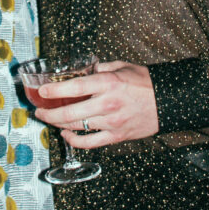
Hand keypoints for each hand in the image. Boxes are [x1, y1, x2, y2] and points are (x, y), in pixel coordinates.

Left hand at [32, 61, 158, 147]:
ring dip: (59, 125)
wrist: (168, 101)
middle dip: (49, 114)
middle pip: (70, 113)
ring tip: (50, 120)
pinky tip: (67, 134)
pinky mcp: (117, 136)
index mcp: (108, 83)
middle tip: (39, 112)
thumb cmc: (146, 82)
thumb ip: (100, 68)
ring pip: (77, 127)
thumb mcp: (122, 66)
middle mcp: (107, 104)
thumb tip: (83, 69)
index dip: (55, 90)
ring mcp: (112, 123)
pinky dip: (75, 140)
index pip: (75, 87)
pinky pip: (90, 142)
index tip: (42, 91)